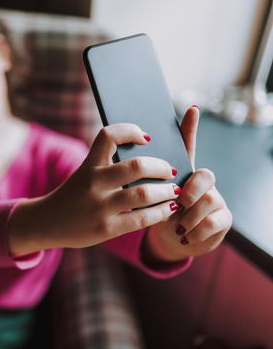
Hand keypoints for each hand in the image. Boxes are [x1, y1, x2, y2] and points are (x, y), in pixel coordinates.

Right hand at [9, 123, 181, 255]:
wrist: (46, 223)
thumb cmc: (72, 195)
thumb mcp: (83, 174)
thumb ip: (107, 166)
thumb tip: (147, 157)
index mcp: (89, 165)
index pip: (109, 136)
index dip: (130, 130)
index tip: (146, 138)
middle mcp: (94, 183)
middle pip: (137, 166)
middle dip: (161, 167)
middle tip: (169, 170)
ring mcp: (100, 207)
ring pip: (144, 194)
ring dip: (166, 191)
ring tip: (174, 191)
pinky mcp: (107, 228)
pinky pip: (142, 218)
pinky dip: (160, 212)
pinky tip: (167, 209)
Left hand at [143, 106, 232, 262]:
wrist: (174, 240)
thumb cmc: (157, 214)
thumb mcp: (144, 199)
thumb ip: (140, 182)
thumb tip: (125, 164)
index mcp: (180, 172)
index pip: (186, 145)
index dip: (189, 128)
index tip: (191, 109)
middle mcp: (201, 181)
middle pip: (205, 174)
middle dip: (187, 192)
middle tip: (174, 204)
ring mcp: (216, 198)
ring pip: (206, 200)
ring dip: (187, 216)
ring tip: (177, 226)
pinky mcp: (224, 218)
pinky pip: (211, 223)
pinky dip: (193, 232)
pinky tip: (184, 236)